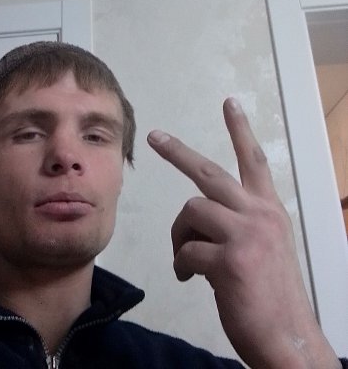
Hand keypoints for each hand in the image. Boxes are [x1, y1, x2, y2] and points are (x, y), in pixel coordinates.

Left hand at [147, 98, 339, 368]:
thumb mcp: (265, 249)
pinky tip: (191, 279)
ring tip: (185, 260)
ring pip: (191, 211)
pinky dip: (182, 265)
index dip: (240, 129)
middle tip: (155, 137)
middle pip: (209, 172)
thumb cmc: (272, 296)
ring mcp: (246, 234)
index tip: (230, 104)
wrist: (289, 340)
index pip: (253, 160)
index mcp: (269, 211)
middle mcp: (259, 215)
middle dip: (178, 151)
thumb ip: (239, 225)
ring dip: (179, 236)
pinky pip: (186, 250)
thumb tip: (201, 222)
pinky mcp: (230, 259)